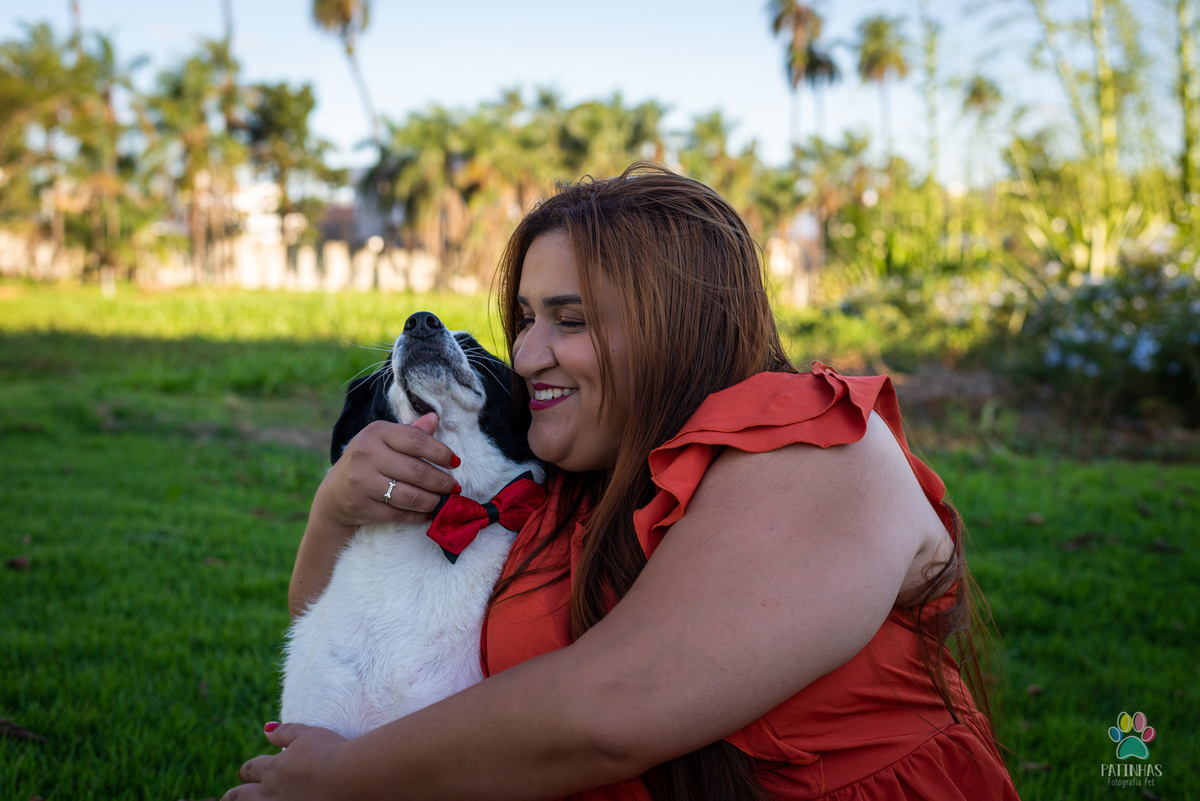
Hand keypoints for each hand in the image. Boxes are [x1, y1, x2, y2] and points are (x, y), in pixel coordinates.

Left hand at [223, 723, 347, 800]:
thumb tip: (266, 729)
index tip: (245, 771)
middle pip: (241, 797)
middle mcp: (272, 793)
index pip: (251, 769)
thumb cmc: (330, 752)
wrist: (349, 777)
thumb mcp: (307, 735)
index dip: (247, 770)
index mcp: (274, 769)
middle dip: (233, 796)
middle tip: (228, 797)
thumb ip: (285, 733)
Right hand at [314, 412, 459, 529]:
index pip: (417, 441)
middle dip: (442, 482)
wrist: (334, 494)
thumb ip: (411, 432)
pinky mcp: (361, 506)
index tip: (455, 462)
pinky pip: (399, 514)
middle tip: (454, 487)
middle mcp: (366, 454)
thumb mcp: (384, 440)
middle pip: (417, 471)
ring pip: (410, 496)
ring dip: (433, 501)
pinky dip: (418, 515)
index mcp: (376, 432)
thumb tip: (436, 418)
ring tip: (444, 500)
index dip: (441, 453)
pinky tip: (428, 513)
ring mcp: (361, 482)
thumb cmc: (368, 461)